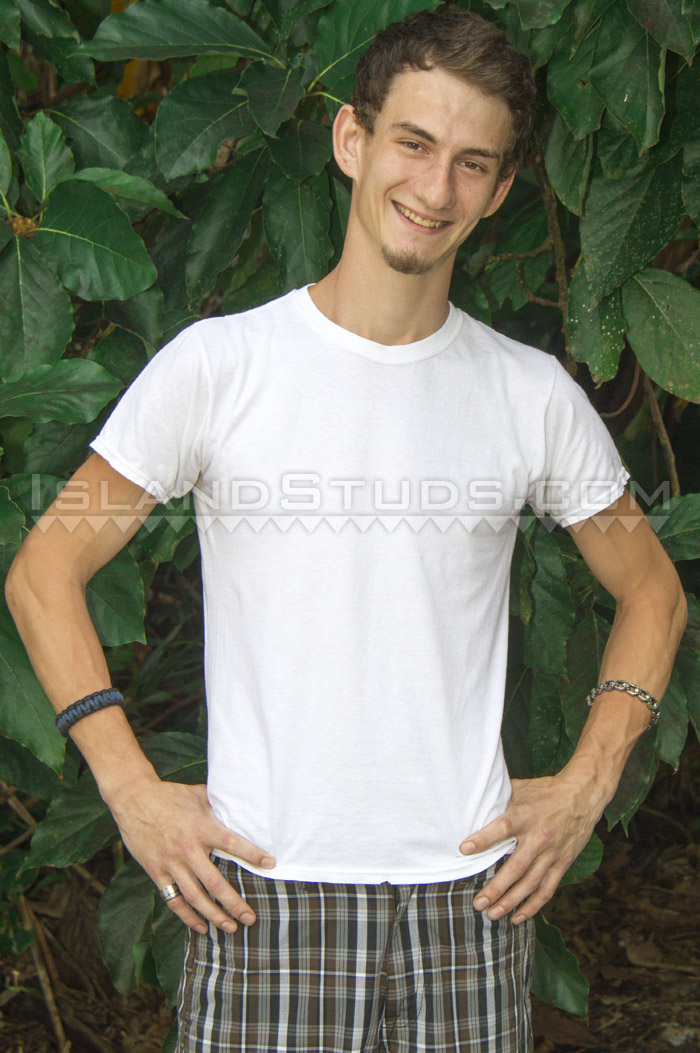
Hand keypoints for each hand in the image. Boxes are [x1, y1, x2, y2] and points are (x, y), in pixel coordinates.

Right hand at [110, 778, 275, 933]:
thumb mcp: (197, 794)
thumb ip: (218, 805)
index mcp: (201, 828)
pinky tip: (201, 927)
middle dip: (234, 903)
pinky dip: (187, 916)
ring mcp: (171, 863)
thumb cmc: (169, 795)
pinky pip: (174, 899)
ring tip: (231, 927)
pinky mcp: (156, 872)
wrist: (133, 799)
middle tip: (250, 917)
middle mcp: (187, 849)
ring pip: (195, 897)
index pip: (231, 843)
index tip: (269, 863)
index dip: (251, 854)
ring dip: (214, 915)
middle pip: (215, 882)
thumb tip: (240, 806)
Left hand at [459, 774, 600, 924]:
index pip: (502, 827)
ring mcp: (552, 853)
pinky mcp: (562, 864)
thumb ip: (500, 800)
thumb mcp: (522, 789)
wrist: (583, 796)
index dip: (484, 839)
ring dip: (511, 902)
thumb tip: (475, 804)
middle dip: (496, 888)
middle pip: (515, 867)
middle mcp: (539, 837)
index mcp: (526, 815)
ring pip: (530, 884)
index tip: (464, 849)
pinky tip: (518, 917)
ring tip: (493, 914)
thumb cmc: (546, 791)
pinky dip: (533, 906)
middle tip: (478, 903)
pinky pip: (547, 889)